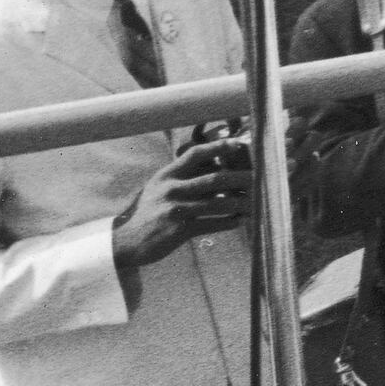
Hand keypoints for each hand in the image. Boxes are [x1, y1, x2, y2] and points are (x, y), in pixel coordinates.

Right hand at [112, 135, 252, 268]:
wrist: (124, 241)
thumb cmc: (148, 212)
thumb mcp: (159, 187)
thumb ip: (182, 176)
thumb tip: (217, 166)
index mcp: (167, 174)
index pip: (195, 154)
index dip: (219, 147)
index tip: (239, 144)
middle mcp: (171, 189)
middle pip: (214, 179)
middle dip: (241, 178)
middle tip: (260, 178)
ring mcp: (175, 210)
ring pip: (217, 204)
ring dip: (240, 203)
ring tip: (257, 202)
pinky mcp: (179, 230)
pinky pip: (211, 225)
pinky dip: (229, 222)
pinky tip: (241, 220)